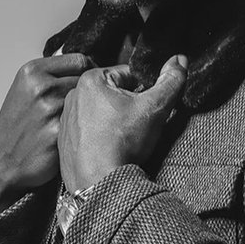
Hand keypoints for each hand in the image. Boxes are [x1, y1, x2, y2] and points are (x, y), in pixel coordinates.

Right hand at [0, 53, 93, 214]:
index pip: (80, 60)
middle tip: (82, 105)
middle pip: (86, 80)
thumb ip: (55, 73)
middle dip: (88, 92)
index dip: (90, 71)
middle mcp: (41, 87)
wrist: (1, 160)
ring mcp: (50, 109)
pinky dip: (83, 128)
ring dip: (87, 111)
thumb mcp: (28, 87)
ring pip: (88, 101)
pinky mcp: (58, 132)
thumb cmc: (19, 123)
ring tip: (75, 121)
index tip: (91, 81)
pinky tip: (73, 135)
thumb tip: (90, 62)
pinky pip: (84, 122)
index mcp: (33, 71)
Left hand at [58, 55, 187, 192]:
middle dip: (128, 105)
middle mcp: (73, 95)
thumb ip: (171, 81)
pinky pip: (88, 130)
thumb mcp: (154, 108)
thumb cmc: (121, 143)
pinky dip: (99, 136)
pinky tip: (109, 148)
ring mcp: (66, 118)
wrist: (98, 183)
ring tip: (123, 138)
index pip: (128, 75)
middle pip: (114, 93)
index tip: (147, 107)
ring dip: (114, 120)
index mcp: (91, 79)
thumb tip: (179, 60)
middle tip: (136, 125)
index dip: (145, 90)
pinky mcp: (64, 140)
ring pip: (101, 111)